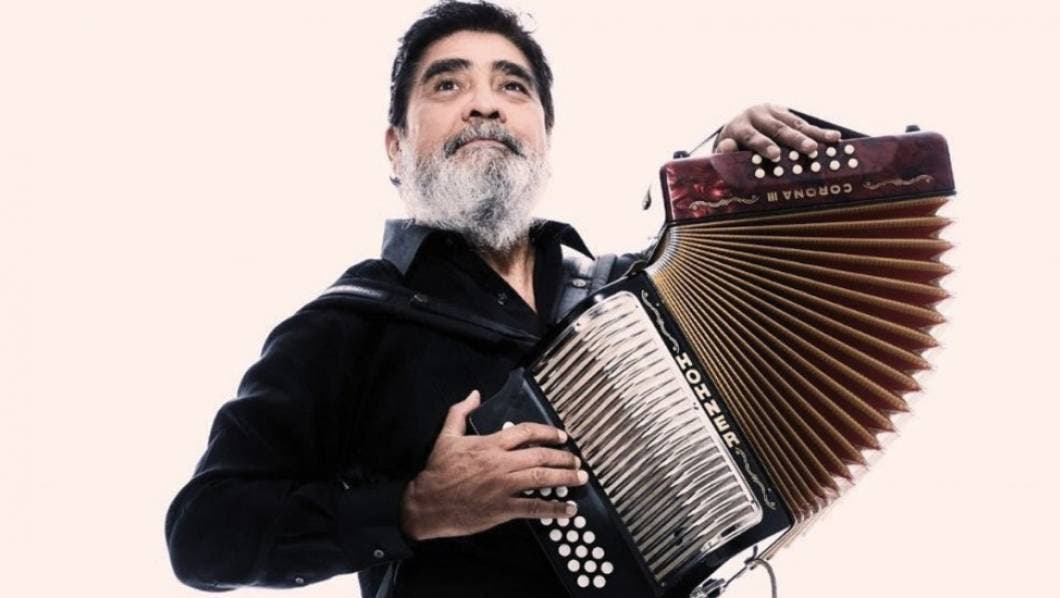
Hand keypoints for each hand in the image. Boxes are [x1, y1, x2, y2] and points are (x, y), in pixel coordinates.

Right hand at [399, 390, 587, 540]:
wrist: (427, 504)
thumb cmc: (437, 471)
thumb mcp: (446, 436)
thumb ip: (460, 412)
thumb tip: (473, 394)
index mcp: (490, 444)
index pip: (526, 432)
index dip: (548, 432)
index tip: (561, 436)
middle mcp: (500, 464)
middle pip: (540, 456)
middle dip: (563, 457)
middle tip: (577, 460)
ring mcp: (503, 487)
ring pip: (541, 479)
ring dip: (565, 477)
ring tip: (581, 478)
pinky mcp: (502, 509)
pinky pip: (533, 507)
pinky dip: (553, 508)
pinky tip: (568, 509)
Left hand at [714, 103, 841, 159]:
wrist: (737, 126)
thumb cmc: (732, 147)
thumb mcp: (724, 151)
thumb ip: (725, 151)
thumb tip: (727, 145)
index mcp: (740, 126)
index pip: (752, 136)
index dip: (763, 145)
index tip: (775, 155)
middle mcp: (756, 115)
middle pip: (777, 129)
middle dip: (795, 140)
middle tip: (809, 149)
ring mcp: (771, 111)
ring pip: (794, 123)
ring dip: (814, 134)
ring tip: (830, 140)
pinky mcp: (784, 112)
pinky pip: (802, 123)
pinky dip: (818, 131)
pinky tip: (834, 137)